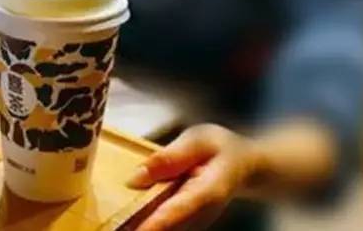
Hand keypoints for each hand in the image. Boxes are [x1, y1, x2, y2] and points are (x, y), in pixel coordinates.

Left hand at [127, 124, 262, 230]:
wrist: (246, 168)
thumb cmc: (221, 149)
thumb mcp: (199, 140)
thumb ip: (169, 157)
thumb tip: (135, 178)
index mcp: (210, 190)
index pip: (181, 209)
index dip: (158, 222)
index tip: (137, 230)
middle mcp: (202, 215)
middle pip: (169, 228)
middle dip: (141, 228)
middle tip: (116, 226)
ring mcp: (195, 225)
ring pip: (166, 230)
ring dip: (140, 226)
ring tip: (118, 224)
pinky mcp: (186, 227)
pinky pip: (163, 228)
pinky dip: (144, 225)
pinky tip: (125, 222)